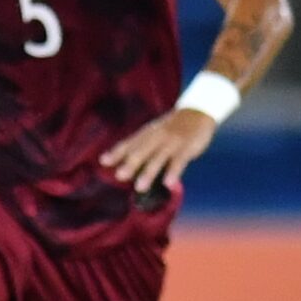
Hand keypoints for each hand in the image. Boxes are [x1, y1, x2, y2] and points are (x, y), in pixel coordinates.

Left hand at [99, 107, 217, 195]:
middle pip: (141, 151)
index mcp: (146, 134)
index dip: (116, 152)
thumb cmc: (170, 127)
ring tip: (140, 187)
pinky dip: (173, 172)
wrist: (198, 112)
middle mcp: (156, 138)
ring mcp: (171, 143)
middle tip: (120, 176)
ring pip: (158, 159)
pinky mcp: (186, 148)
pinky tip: (168, 184)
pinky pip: (179, 162)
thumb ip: (137, 146)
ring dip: (148, 173)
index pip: (128, 143)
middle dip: (130, 164)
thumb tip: (117, 161)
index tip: (103, 162)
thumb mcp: (152, 132)